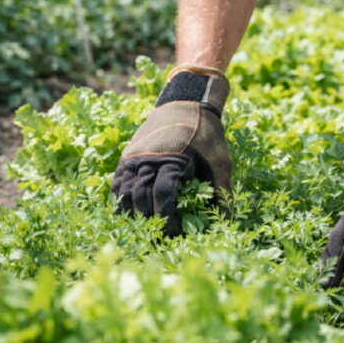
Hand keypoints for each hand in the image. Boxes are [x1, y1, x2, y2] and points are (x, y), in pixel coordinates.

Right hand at [111, 65, 231, 235]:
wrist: (186, 102)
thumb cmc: (207, 133)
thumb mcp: (220, 160)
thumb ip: (222, 190)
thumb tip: (225, 222)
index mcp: (172, 159)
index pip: (164, 197)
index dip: (169, 220)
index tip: (176, 235)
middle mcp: (148, 158)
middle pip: (142, 199)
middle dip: (150, 223)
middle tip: (159, 240)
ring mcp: (134, 157)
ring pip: (124, 193)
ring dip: (132, 215)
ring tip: (143, 232)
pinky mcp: (128, 156)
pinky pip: (117, 183)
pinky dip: (120, 201)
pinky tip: (128, 215)